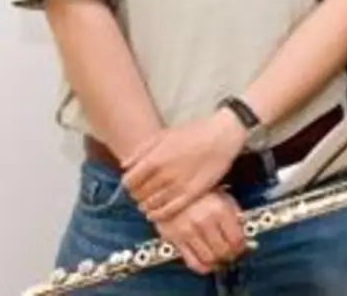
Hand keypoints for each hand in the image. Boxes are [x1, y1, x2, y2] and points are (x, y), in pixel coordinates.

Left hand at [122, 110, 246, 223]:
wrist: (222, 135)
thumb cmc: (193, 132)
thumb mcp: (164, 135)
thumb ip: (141, 150)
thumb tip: (124, 166)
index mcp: (154, 159)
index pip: (129, 182)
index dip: (129, 185)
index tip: (133, 184)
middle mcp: (164, 175)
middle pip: (139, 194)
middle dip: (138, 195)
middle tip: (142, 193)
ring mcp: (178, 186)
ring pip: (152, 204)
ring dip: (147, 205)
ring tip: (149, 203)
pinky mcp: (192, 194)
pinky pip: (169, 211)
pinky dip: (159, 214)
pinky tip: (156, 213)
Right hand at [154, 190, 247, 275]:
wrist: (170, 185)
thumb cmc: (199, 191)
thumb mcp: (223, 196)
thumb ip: (235, 216)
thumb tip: (245, 236)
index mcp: (220, 209)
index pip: (236, 239)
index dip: (242, 247)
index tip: (243, 247)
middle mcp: (204, 221)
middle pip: (223, 251)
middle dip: (231, 255)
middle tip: (232, 254)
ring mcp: (188, 231)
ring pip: (209, 259)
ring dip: (218, 262)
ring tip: (221, 259)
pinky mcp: (175, 239)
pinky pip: (192, 261)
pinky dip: (203, 267)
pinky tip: (208, 264)